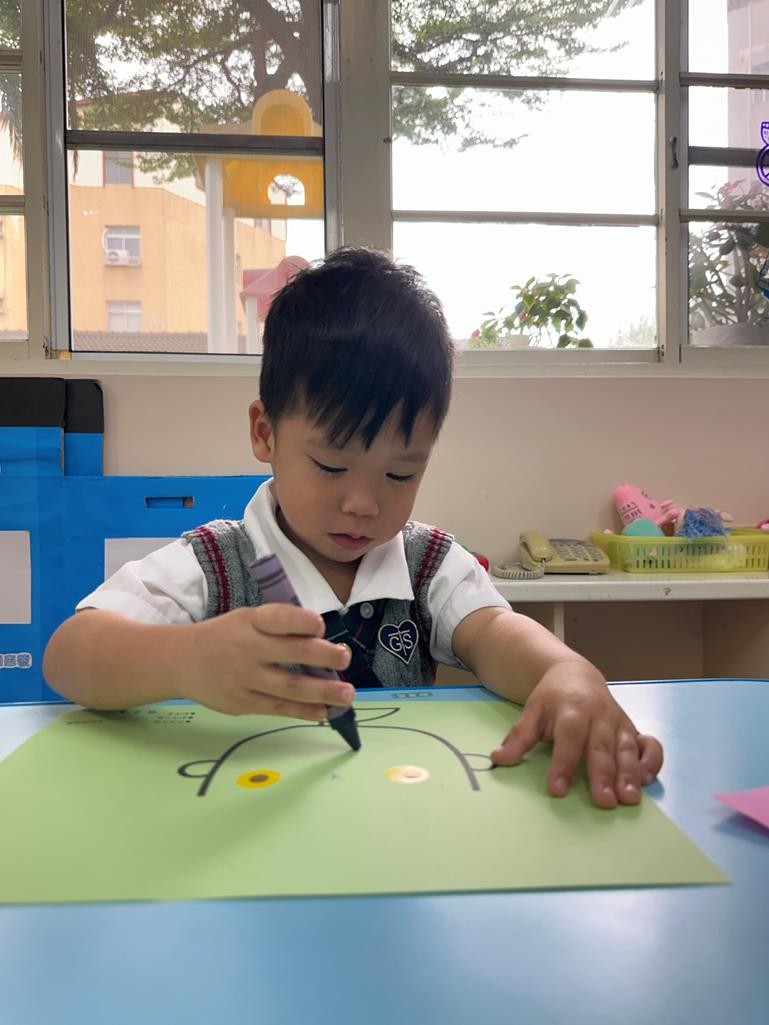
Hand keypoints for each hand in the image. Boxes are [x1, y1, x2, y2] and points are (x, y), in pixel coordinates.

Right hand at [178, 604, 353, 717]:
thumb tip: (323, 642)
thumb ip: (280, 628)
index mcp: (252, 621)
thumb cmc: (227, 636)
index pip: (280, 618)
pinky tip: (323, 712)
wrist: (182, 661)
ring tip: (347, 694)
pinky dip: (303, 711)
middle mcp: (248, 648)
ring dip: (323, 691)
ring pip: (290, 686)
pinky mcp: (242, 703)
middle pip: (292, 653)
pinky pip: (278, 708)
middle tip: (345, 658)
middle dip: (324, 656)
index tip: (321, 627)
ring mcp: (244, 678)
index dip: (303, 622)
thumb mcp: (248, 620)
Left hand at [490, 661, 663, 808]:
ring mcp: (620, 723)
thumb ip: (519, 736)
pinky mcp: (634, 729)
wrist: (576, 674)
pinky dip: (652, 761)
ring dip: (630, 774)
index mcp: (572, 709)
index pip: (569, 737)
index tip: (557, 788)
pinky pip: (650, 744)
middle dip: (603, 774)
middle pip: (602, 746)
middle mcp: (600, 716)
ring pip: (628, 749)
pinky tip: (648, 781)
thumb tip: (498, 760)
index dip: (564, 763)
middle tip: (603, 802)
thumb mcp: (532, 711)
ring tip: (628, 799)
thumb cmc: (552, 698)